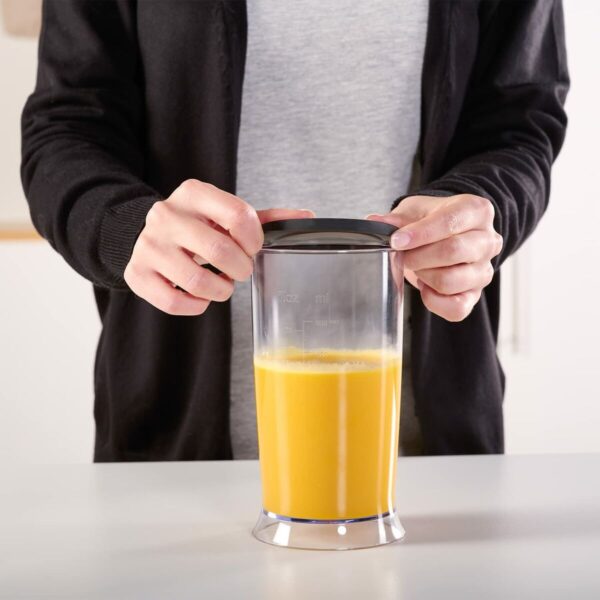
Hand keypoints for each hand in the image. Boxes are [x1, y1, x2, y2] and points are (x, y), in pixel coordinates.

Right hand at [125, 179, 313, 314]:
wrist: (142, 233)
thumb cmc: (196, 226)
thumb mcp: (225, 214)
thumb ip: (265, 218)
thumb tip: (307, 217)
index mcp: (193, 193)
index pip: (238, 215)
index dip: (254, 239)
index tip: (253, 248)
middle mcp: (166, 215)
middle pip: (220, 250)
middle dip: (240, 269)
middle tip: (240, 270)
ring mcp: (148, 245)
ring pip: (197, 281)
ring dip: (221, 291)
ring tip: (221, 284)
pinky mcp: (137, 274)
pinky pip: (175, 302)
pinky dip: (196, 306)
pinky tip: (199, 296)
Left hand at [367, 194, 502, 321]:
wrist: (446, 236)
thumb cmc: (432, 221)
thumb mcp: (414, 211)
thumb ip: (397, 218)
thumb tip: (375, 223)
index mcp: (475, 211)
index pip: (449, 222)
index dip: (420, 234)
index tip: (396, 241)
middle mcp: (488, 241)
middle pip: (452, 251)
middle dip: (418, 256)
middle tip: (403, 255)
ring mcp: (483, 271)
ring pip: (450, 281)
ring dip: (424, 276)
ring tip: (417, 267)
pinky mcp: (475, 296)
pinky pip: (456, 308)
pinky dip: (433, 301)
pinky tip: (425, 287)